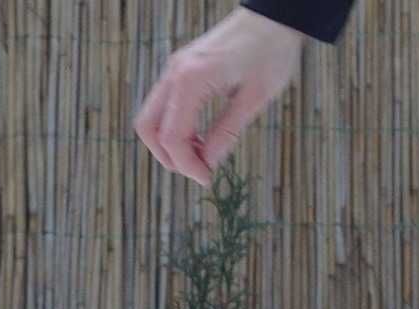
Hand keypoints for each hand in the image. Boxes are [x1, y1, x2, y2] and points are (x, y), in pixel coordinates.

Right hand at [134, 8, 303, 186]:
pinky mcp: (181, 71)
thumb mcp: (254, 99)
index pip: (172, 136)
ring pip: (152, 117)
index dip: (186, 165)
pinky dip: (176, 129)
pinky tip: (202, 140)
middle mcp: (175, 73)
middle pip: (148, 127)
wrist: (271, 19)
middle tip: (201, 173)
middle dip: (170, 158)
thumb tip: (209, 163)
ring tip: (205, 158)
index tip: (208, 179)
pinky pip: (165, 107)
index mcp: (192, 80)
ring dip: (171, 145)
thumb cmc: (270, 54)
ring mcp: (174, 70)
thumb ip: (228, 132)